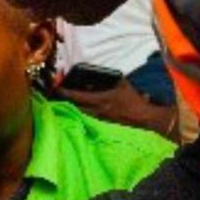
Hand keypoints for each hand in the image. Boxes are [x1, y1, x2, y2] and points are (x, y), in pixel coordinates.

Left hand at [60, 81, 178, 139]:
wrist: (144, 119)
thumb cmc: (135, 101)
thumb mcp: (123, 85)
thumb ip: (112, 79)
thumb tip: (105, 74)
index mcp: (101, 99)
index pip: (78, 97)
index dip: (65, 93)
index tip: (56, 89)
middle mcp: (97, 111)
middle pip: (74, 108)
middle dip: (63, 102)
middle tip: (54, 97)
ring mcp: (99, 120)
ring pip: (80, 115)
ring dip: (71, 110)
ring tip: (62, 105)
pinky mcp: (103, 126)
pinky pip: (88, 120)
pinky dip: (81, 116)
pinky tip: (77, 113)